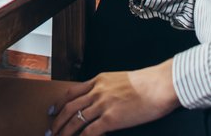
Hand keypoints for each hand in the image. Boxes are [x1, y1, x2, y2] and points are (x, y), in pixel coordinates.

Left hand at [48, 63, 179, 135]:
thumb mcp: (121, 79)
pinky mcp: (111, 119)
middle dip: (57, 120)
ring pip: (76, 120)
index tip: (52, 111)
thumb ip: (108, 88)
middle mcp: (97, 92)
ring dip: (65, 131)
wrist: (159, 85)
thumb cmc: (147, 83)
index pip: (72, 93)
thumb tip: (102, 98)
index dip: (59, 103)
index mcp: (99, 81)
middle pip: (70, 107)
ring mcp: (103, 105)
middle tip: (51, 130)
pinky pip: (90, 131)